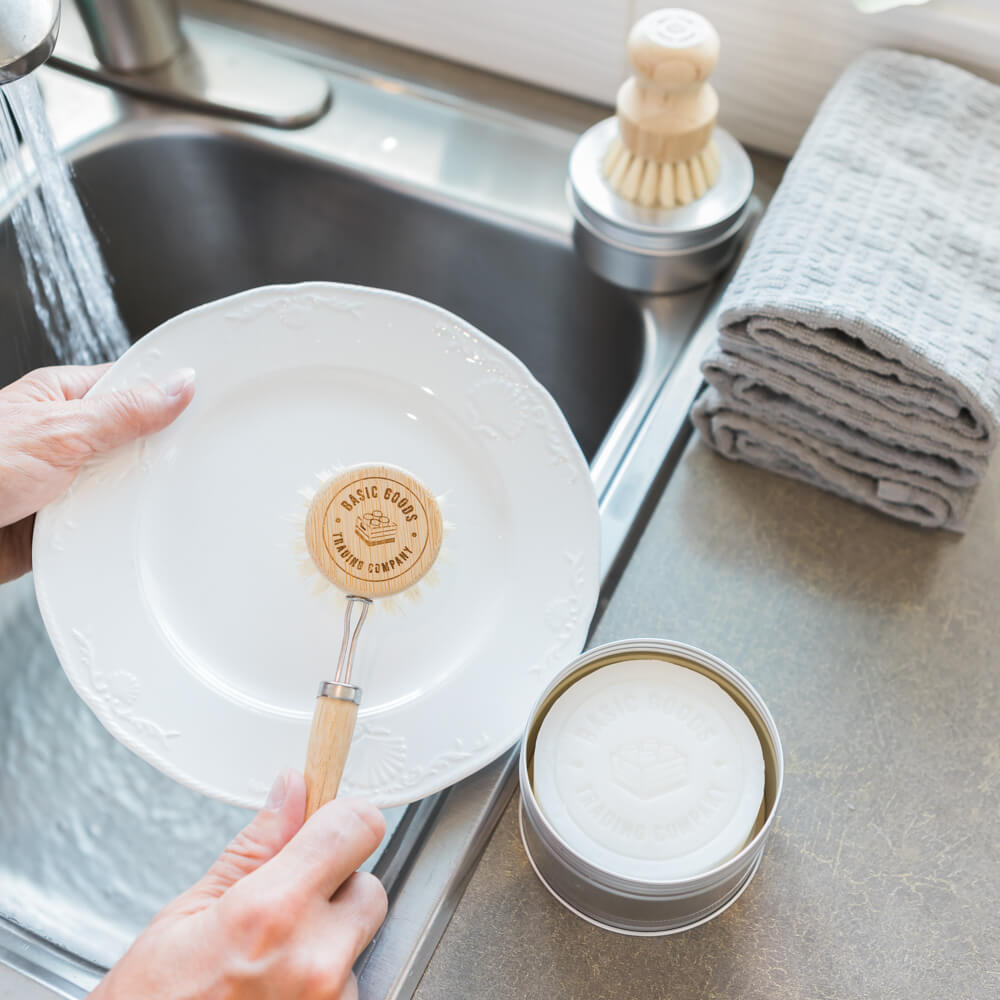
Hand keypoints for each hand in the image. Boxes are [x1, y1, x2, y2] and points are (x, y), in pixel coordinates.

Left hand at [0, 363, 194, 582]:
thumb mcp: (59, 431)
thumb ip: (124, 411)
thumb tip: (178, 383)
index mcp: (64, 398)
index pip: (134, 386)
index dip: (171, 395)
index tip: (210, 404)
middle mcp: (68, 439)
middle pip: (137, 441)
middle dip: (156, 457)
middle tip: (180, 463)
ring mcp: (69, 482)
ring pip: (125, 487)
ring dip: (132, 500)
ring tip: (146, 503)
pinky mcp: (66, 523)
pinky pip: (108, 526)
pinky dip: (116, 532)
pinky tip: (126, 533)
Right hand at [94, 770, 387, 999]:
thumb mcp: (187, 914)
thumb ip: (255, 848)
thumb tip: (292, 792)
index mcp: (272, 913)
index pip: (356, 829)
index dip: (343, 819)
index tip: (328, 821)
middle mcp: (314, 959)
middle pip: (368, 886)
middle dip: (335, 886)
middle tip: (284, 907)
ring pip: (359, 939)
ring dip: (329, 939)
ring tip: (271, 961)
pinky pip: (352, 982)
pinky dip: (326, 981)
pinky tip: (279, 989)